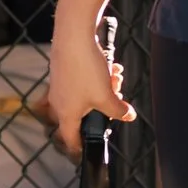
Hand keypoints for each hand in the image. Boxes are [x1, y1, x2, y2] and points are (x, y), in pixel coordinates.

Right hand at [47, 14, 135, 156]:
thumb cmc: (86, 70)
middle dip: (104, 108)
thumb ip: (117, 110)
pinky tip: (111, 67)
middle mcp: (59, 102)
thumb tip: (128, 116)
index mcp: (66, 114)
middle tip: (116, 98)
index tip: (87, 151)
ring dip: (104, 88)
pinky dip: (98, 77)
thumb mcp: (106, 95)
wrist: (74, 36)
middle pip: (84, 115)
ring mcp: (60, 86)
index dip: (80, 147)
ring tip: (116, 78)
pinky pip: (84, 81)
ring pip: (87, 95)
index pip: (70, 139)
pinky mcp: (65, 71)